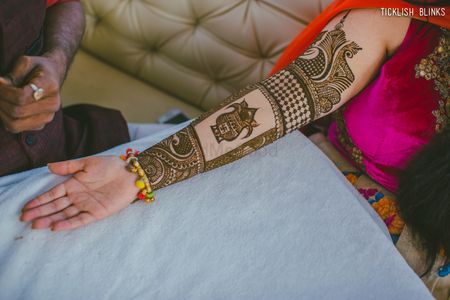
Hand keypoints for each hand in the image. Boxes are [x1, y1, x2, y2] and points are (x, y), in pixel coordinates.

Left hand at [0, 53, 64, 132]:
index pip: (22, 96)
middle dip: (0, 101)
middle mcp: (53, 104)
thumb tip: (1, 84)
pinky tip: (5, 107)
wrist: (52, 77)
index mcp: (51, 86)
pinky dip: (4, 119)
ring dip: (1, 112)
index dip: (4, 91)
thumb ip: (13, 74)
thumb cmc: (36, 68)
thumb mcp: (26, 62)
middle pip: (17, 111)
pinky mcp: (40, 124)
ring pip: (15, 124)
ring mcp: (48, 117)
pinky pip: (16, 128)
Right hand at [20, 156, 139, 230]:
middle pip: (56, 206)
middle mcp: (78, 197)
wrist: (131, 173)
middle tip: (24, 219)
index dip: (39, 201)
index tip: (26, 207)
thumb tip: (49, 166)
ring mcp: (87, 205)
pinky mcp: (98, 212)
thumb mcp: (88, 163)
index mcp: (74, 184)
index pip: (53, 194)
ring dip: (50, 219)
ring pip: (65, 214)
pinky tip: (56, 227)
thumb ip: (69, 166)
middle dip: (40, 212)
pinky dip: (68, 224)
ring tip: (36, 225)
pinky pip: (81, 220)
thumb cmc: (111, 165)